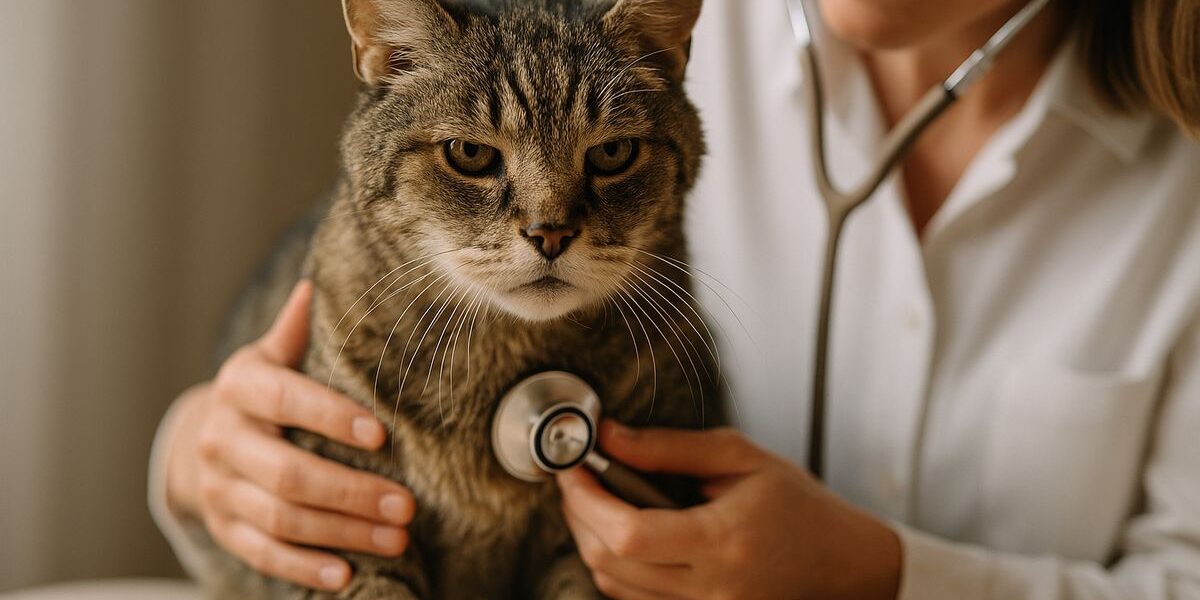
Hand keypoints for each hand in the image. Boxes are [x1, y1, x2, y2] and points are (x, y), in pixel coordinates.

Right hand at [166, 281, 415, 591]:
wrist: (202, 435)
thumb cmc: (261, 391)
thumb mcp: (273, 356)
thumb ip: (297, 330)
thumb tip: (317, 285)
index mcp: (240, 387)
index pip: (285, 399)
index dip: (331, 416)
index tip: (381, 435)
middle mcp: (223, 437)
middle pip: (288, 473)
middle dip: (351, 493)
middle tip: (407, 506)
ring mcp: (219, 487)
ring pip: (281, 519)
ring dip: (342, 533)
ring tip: (398, 540)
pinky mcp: (223, 526)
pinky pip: (262, 553)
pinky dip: (305, 567)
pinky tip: (348, 573)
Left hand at [557, 423, 901, 599]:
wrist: (840, 562)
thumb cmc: (798, 506)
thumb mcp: (741, 458)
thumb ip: (670, 448)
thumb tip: (610, 435)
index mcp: (724, 540)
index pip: (630, 533)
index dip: (588, 500)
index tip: (574, 467)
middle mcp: (711, 587)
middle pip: (610, 561)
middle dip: (579, 514)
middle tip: (577, 476)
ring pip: (613, 583)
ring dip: (590, 538)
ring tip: (597, 497)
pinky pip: (633, 597)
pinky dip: (614, 562)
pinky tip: (622, 528)